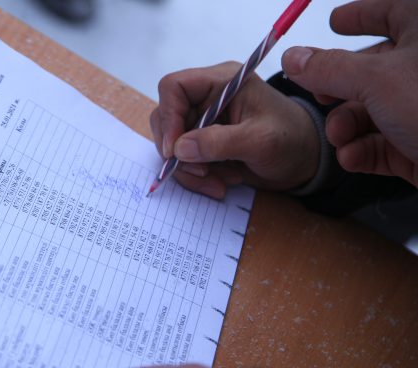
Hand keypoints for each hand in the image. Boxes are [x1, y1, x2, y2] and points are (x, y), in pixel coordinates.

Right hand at [150, 63, 319, 198]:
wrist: (305, 160)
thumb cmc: (291, 140)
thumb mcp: (260, 142)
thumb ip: (219, 142)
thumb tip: (178, 149)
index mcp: (223, 81)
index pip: (174, 87)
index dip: (168, 117)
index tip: (174, 150)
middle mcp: (207, 97)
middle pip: (166, 118)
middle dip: (178, 151)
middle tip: (200, 172)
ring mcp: (203, 121)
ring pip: (172, 144)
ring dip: (189, 169)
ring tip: (218, 181)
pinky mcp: (203, 143)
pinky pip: (183, 161)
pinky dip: (196, 176)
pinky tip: (221, 182)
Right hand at [281, 0, 417, 186]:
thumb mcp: (376, 79)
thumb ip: (328, 68)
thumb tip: (295, 58)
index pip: (389, 10)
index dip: (359, 16)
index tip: (337, 21)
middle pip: (371, 69)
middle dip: (339, 90)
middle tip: (321, 97)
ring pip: (372, 110)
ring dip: (346, 126)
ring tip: (338, 137)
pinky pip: (382, 142)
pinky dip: (362, 150)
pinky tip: (351, 156)